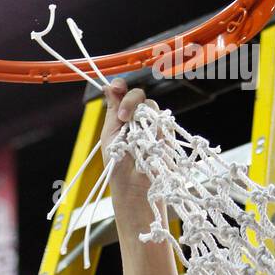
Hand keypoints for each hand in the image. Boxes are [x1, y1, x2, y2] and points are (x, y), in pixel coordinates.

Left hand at [100, 78, 157, 200]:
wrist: (133, 187)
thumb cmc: (118, 166)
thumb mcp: (110, 135)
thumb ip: (113, 111)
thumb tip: (109, 87)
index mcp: (121, 116)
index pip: (122, 93)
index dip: (120, 87)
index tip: (117, 88)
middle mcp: (137, 118)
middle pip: (139, 96)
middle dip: (130, 101)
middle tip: (123, 117)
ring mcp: (152, 125)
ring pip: (151, 106)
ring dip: (142, 116)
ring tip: (134, 136)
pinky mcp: (165, 133)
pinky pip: (163, 120)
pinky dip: (155, 127)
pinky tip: (148, 140)